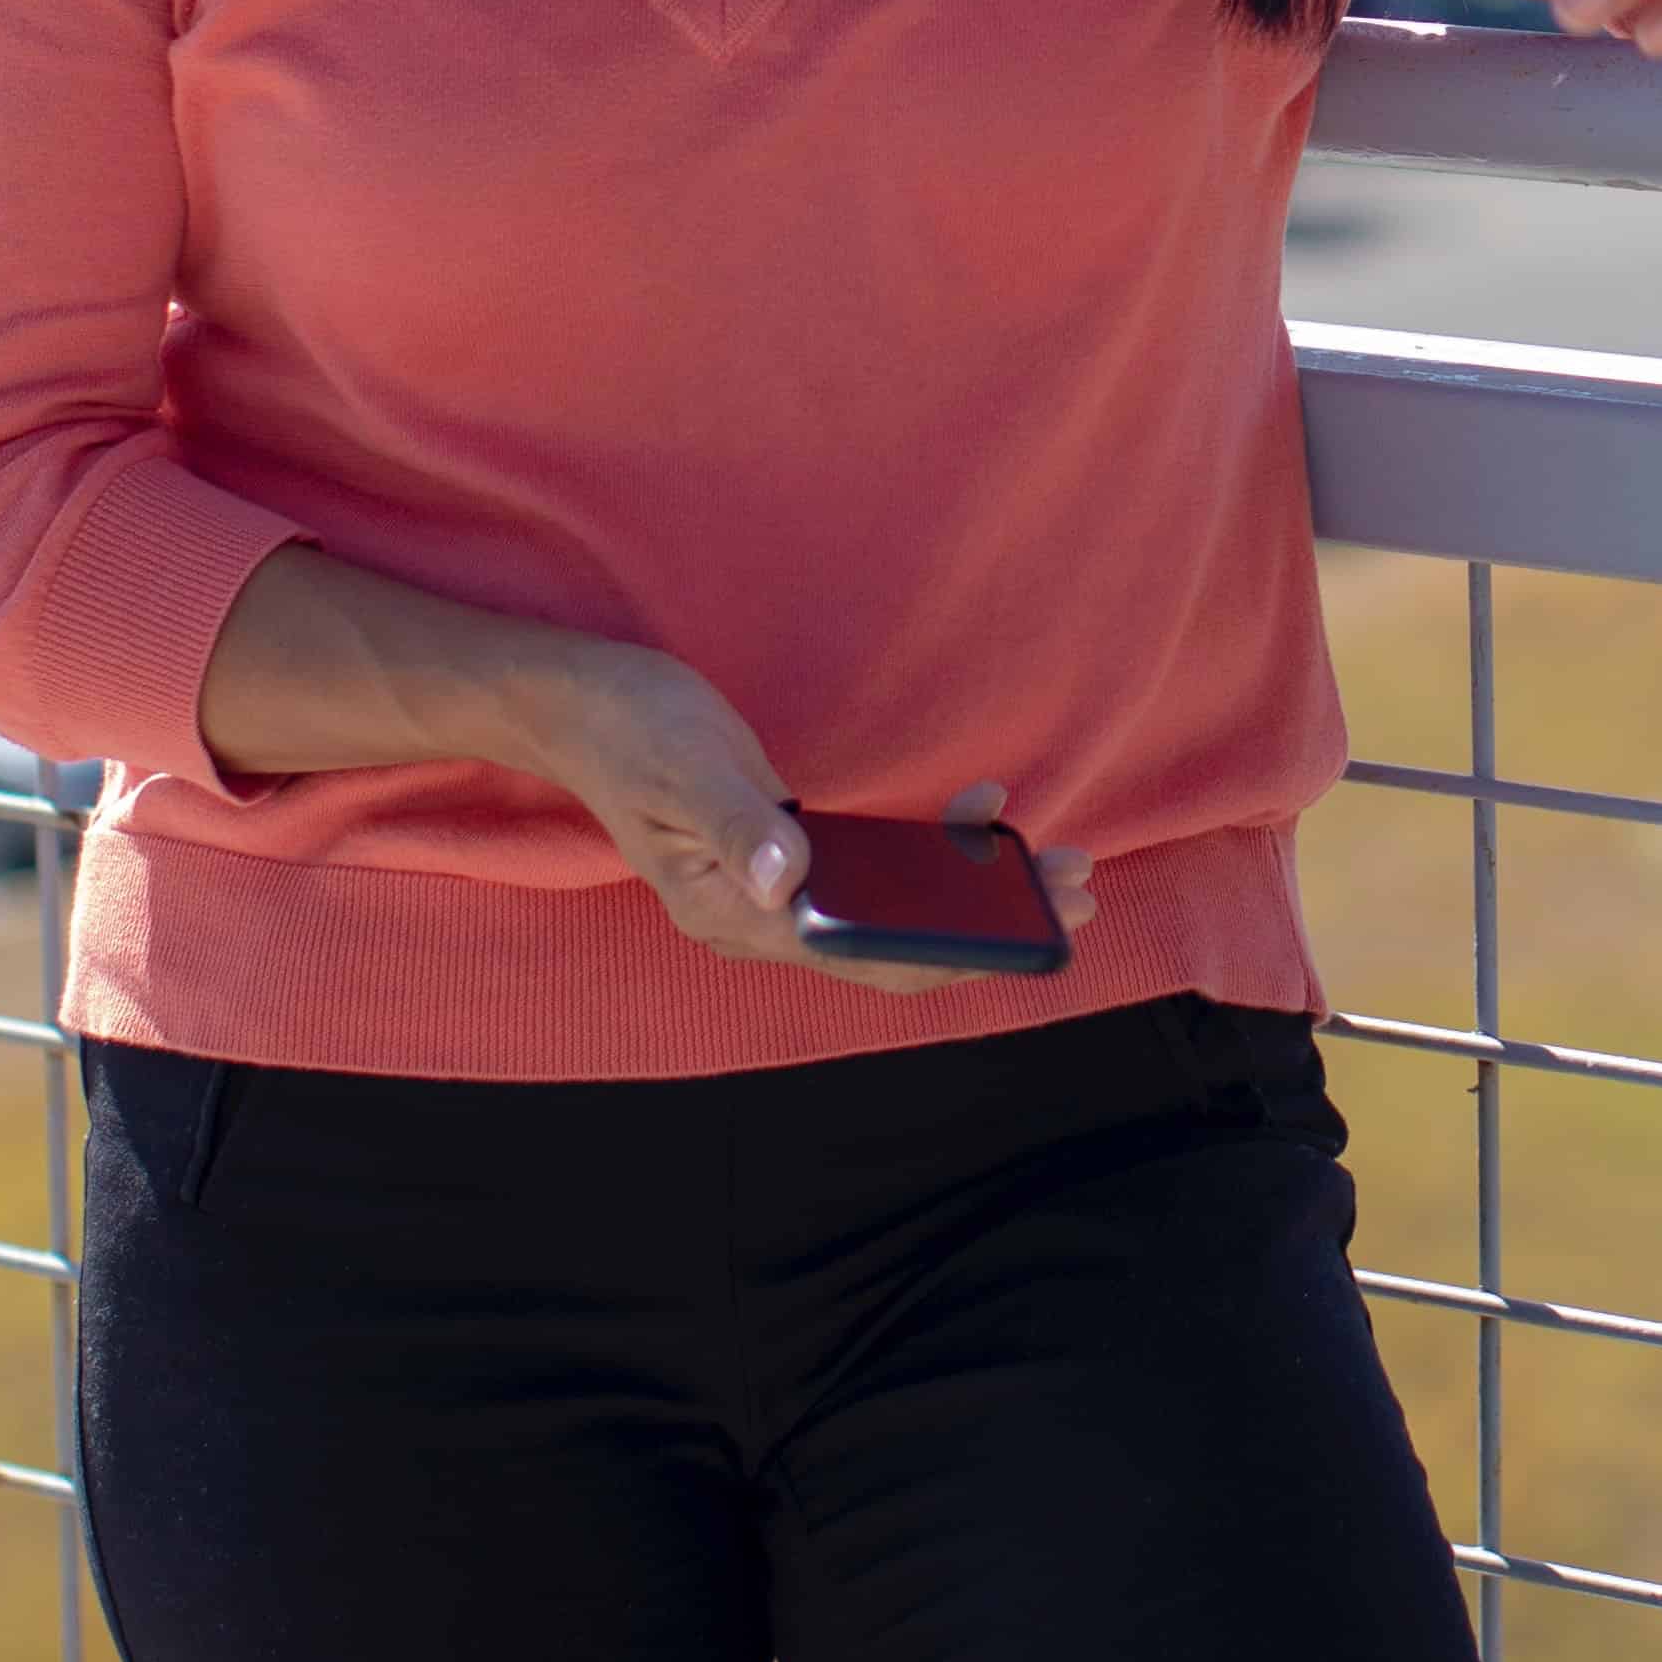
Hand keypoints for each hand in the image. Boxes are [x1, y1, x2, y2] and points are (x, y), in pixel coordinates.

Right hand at [515, 649, 1099, 994]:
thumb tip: (788, 880)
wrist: (581, 703)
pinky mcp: (783, 860)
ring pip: (890, 916)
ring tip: (1055, 864)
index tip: (1032, 929)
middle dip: (988, 925)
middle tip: (1080, 885)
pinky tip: (983, 825)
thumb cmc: (633, 728)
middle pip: (890, 946)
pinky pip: (873, 880)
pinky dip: (933, 862)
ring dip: (972, 897)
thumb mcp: (688, 765)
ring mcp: (771, 894)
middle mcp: (757, 921)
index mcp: (733, 915)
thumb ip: (738, 824)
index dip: (952, 952)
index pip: (861, 958)